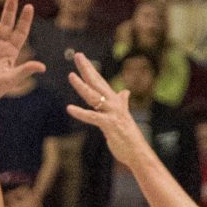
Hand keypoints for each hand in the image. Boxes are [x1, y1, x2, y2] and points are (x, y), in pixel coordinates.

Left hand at [64, 49, 146, 169]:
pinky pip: (93, 117)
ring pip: (94, 97)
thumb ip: (122, 102)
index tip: (81, 57)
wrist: (137, 152)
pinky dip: (81, 113)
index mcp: (114, 101)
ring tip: (71, 76)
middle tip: (78, 55)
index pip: (99, 81)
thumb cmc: (128, 135)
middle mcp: (113, 104)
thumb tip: (125, 92)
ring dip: (82, 86)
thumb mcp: (124, 115)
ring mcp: (112, 113)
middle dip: (87, 69)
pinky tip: (69, 108)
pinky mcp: (109, 125)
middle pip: (97, 83)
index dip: (90, 69)